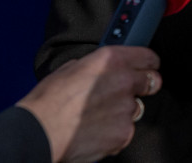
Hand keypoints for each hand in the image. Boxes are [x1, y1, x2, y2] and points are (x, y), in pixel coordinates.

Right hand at [16, 45, 161, 162]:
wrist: (40, 132)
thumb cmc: (48, 101)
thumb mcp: (71, 68)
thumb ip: (95, 66)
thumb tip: (100, 70)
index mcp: (111, 60)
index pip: (148, 57)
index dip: (148, 63)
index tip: (148, 67)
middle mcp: (124, 81)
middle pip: (152, 81)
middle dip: (144, 85)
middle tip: (129, 91)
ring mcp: (126, 109)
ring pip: (136, 108)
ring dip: (123, 111)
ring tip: (99, 115)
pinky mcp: (123, 133)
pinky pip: (126, 130)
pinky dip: (115, 132)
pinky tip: (96, 130)